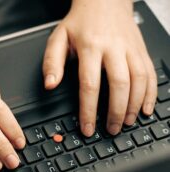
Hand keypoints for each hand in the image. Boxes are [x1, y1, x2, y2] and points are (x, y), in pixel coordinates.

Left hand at [43, 0, 156, 135]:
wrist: (104, 1)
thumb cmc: (80, 22)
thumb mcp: (59, 38)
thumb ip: (52, 62)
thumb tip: (49, 85)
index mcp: (90, 46)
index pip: (89, 84)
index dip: (89, 110)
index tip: (88, 127)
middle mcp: (113, 48)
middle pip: (119, 85)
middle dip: (116, 112)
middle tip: (111, 130)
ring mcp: (131, 48)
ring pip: (139, 80)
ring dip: (134, 105)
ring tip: (127, 123)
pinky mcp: (141, 50)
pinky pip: (151, 73)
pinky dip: (151, 93)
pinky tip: (146, 108)